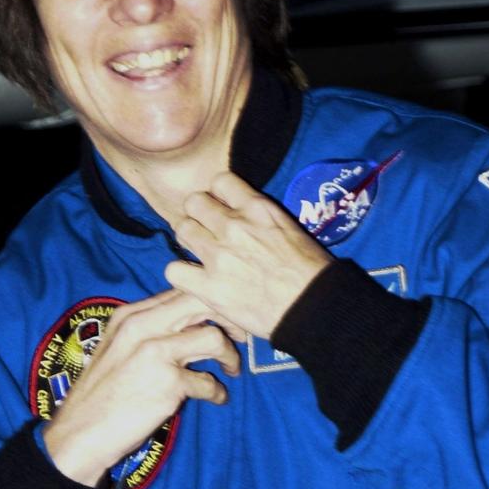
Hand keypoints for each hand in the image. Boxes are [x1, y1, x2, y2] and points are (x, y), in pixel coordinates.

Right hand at [42, 290, 240, 485]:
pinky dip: (217, 392)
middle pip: (201, 303)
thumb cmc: (101, 394)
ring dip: (229, 356)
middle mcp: (142, 327)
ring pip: (213, 338)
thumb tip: (190, 324)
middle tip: (239, 336)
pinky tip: (215, 399)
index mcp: (130, 316)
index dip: (209, 302)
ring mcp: (155, 353)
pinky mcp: (168, 383)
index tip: (223, 319)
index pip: (180, 291)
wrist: (80, 432)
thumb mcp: (117, 349)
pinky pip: (208, 382)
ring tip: (230, 370)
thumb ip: (148, 331)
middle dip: (228, 318)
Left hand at [164, 172, 331, 337]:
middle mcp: (234, 226)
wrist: (314, 308)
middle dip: (198, 215)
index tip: (222, 208)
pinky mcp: (209, 287)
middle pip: (194, 202)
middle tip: (206, 232)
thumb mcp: (290, 228)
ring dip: (189, 240)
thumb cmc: (311, 272)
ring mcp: (218, 256)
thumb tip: (241, 215)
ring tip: (200, 254)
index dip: (218, 195)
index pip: (220, 180)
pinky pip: (174, 270)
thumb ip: (260, 217)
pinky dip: (181, 274)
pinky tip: (194, 280)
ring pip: (182, 230)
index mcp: (257, 208)